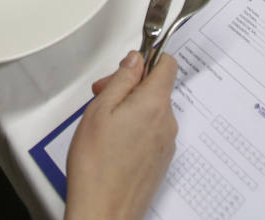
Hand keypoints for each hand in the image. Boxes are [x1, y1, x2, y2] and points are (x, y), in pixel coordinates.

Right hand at [63, 51, 177, 219]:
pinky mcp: (160, 160)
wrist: (103, 211)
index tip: (129, 64)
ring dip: (131, 108)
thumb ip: (121, 80)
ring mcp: (166, 143)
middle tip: (103, 94)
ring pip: (152, 110)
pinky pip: (152, 131)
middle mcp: (166, 123)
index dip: (146, 59)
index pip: (167, 64)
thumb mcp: (99, 110)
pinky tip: (112, 141)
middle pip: (156, 88)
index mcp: (154, 104)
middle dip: (130, 86)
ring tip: (104, 123)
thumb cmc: (96, 167)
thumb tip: (134, 61)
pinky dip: (135, 128)